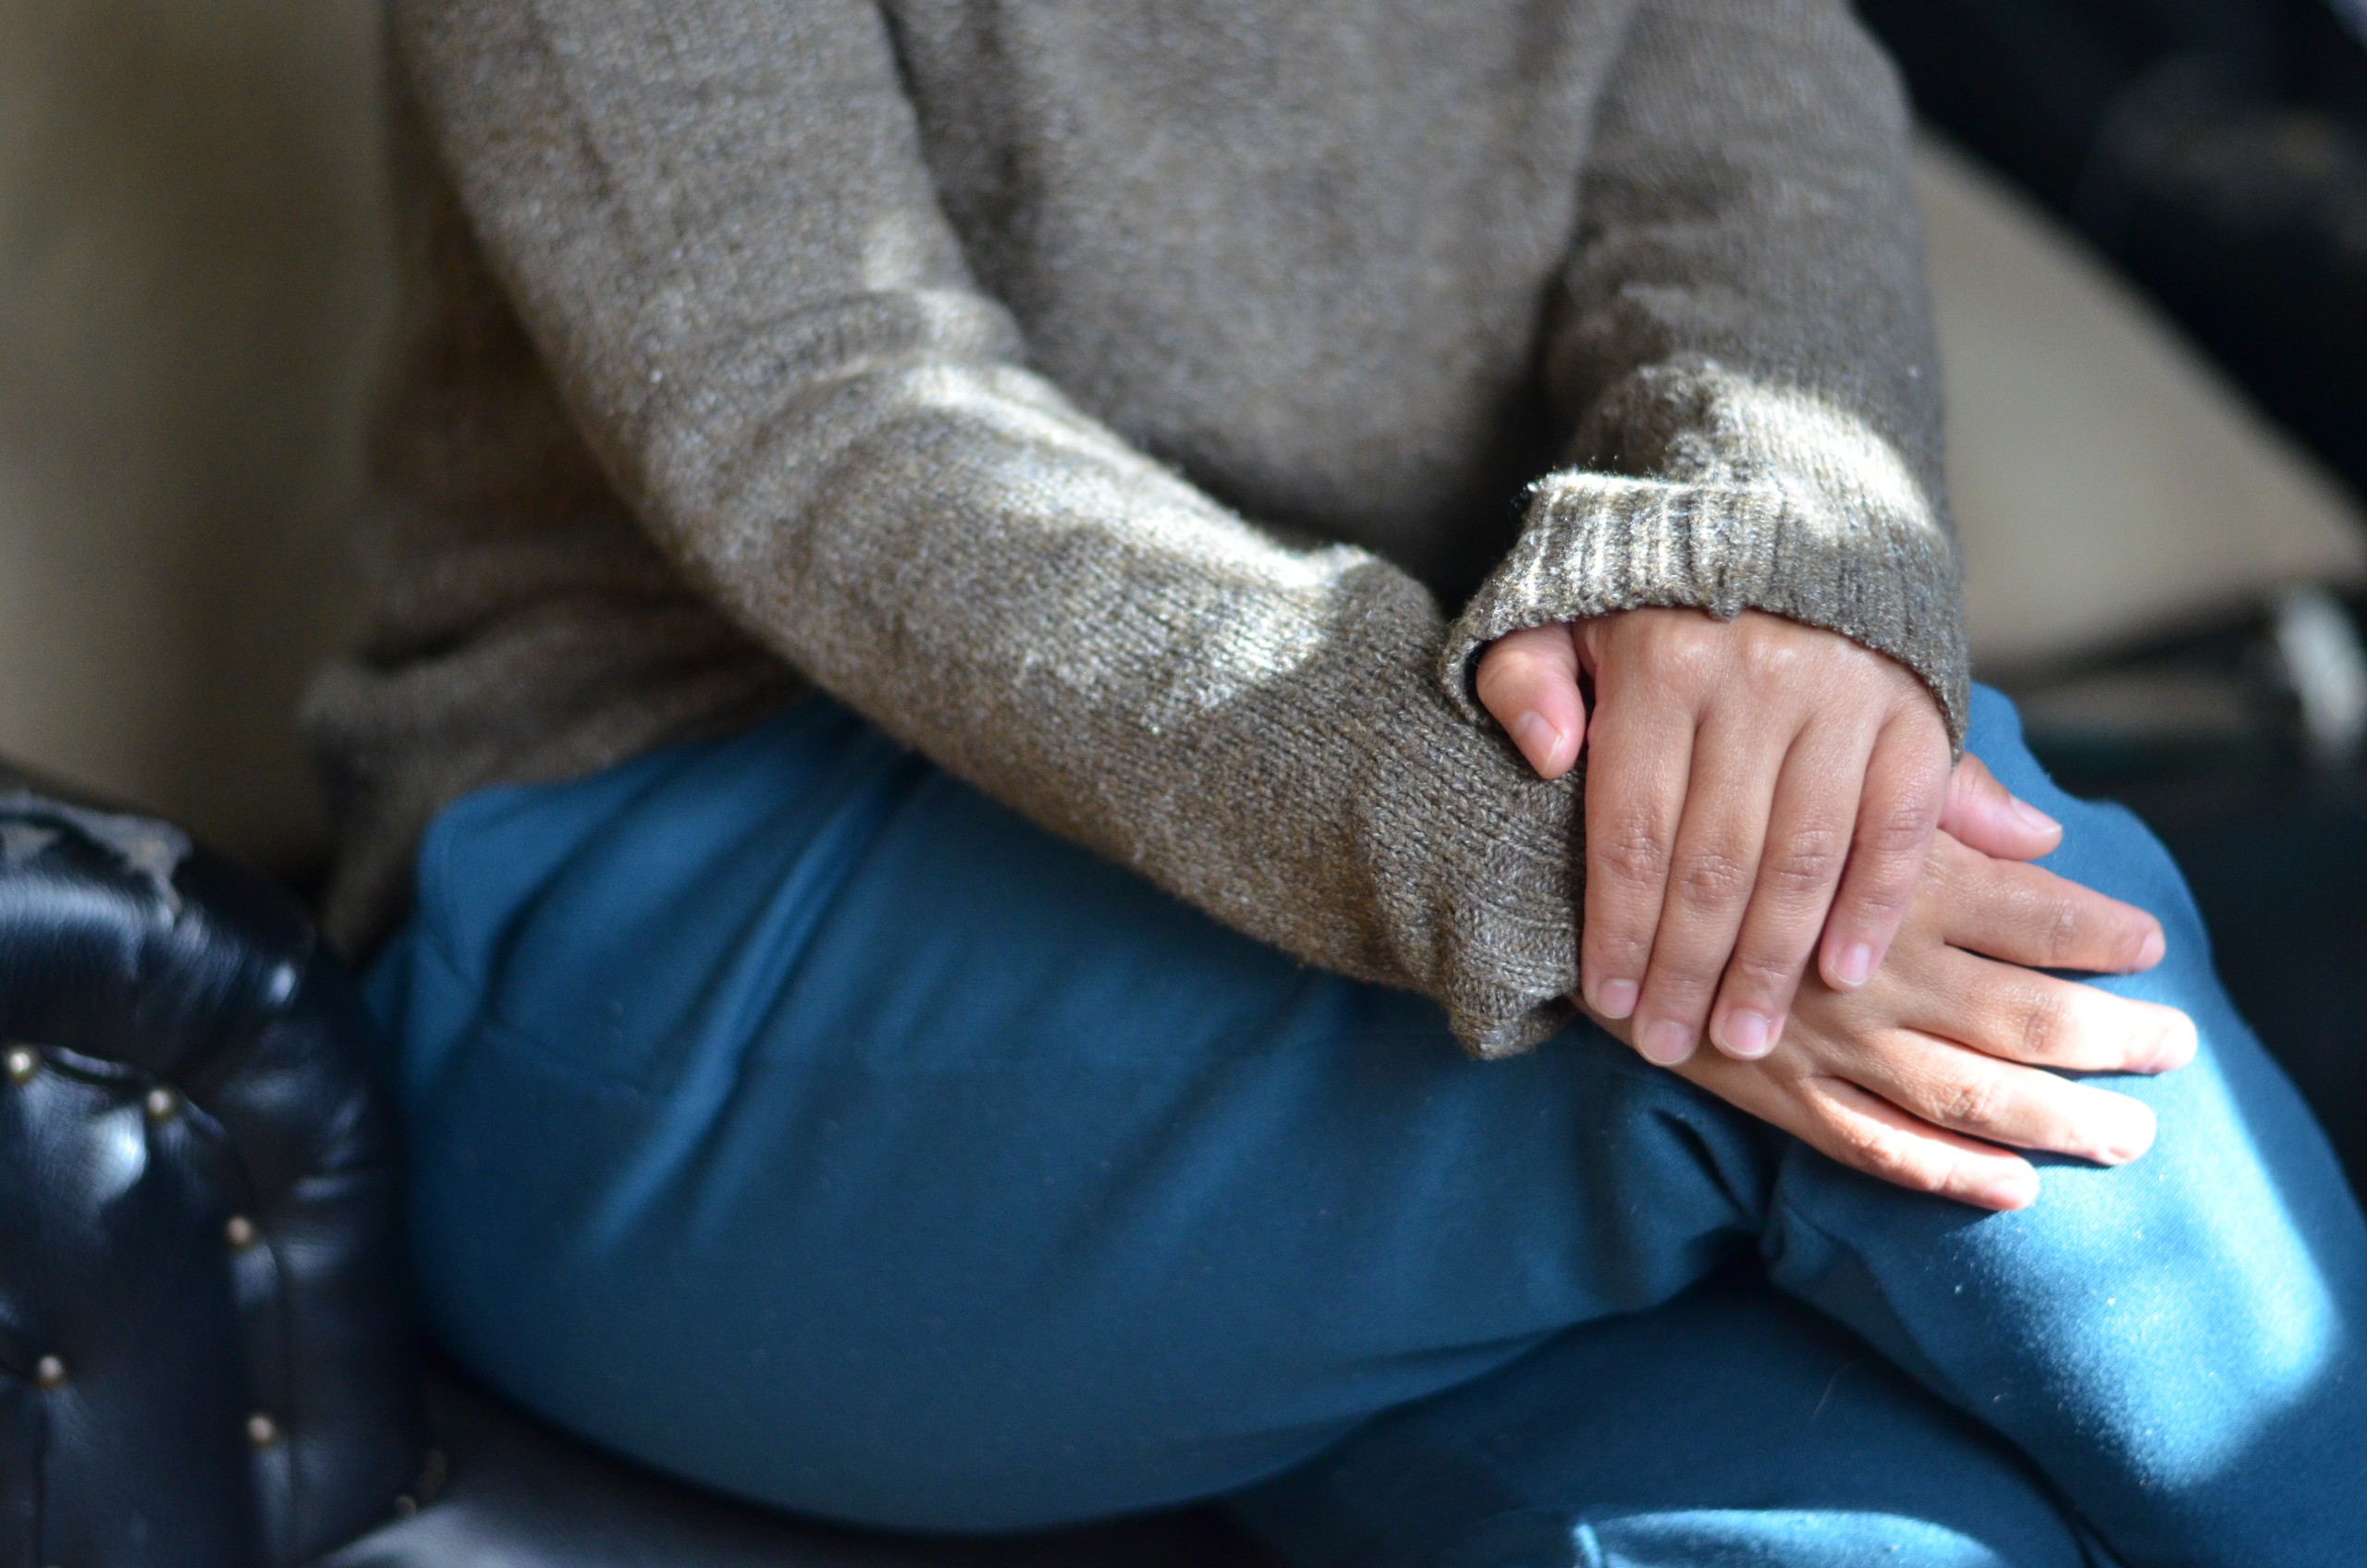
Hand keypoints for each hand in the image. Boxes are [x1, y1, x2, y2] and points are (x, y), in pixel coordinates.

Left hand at [1477, 608, 1963, 1065]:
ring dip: (1775, 961)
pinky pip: (1899, 824)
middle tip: (1675, 1049)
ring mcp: (1843, 695)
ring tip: (1748, 1038)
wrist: (1783, 490)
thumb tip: (1548, 757)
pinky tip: (1845, 973)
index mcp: (1657, 665)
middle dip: (1690, 970)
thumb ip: (1525, 679)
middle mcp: (1754, 681)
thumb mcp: (1558, 606)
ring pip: (1805, 857)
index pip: (1633, 831)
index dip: (1620, 929)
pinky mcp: (1913, 705)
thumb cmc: (1647, 579)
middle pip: (1715, 862)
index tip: (1610, 1006)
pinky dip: (1877, 903)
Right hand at [1586, 774, 2187, 1209]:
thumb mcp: (1815, 768)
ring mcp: (1821, 1036)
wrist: (1562, 879)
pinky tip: (2008, 1189)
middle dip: (2111, 1039)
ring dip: (2057, 1120)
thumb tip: (2039, 832)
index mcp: (1889, 875)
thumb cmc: (1699, 807)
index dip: (2100, 931)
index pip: (2029, 911)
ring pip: (1965, 1093)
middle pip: (2022, 1014)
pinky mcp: (1769, 1087)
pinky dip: (1943, 1176)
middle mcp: (1869, 961)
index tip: (2150, 943)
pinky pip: (1870, 1148)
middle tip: (2177, 1050)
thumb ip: (1935, 796)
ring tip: (2128, 1135)